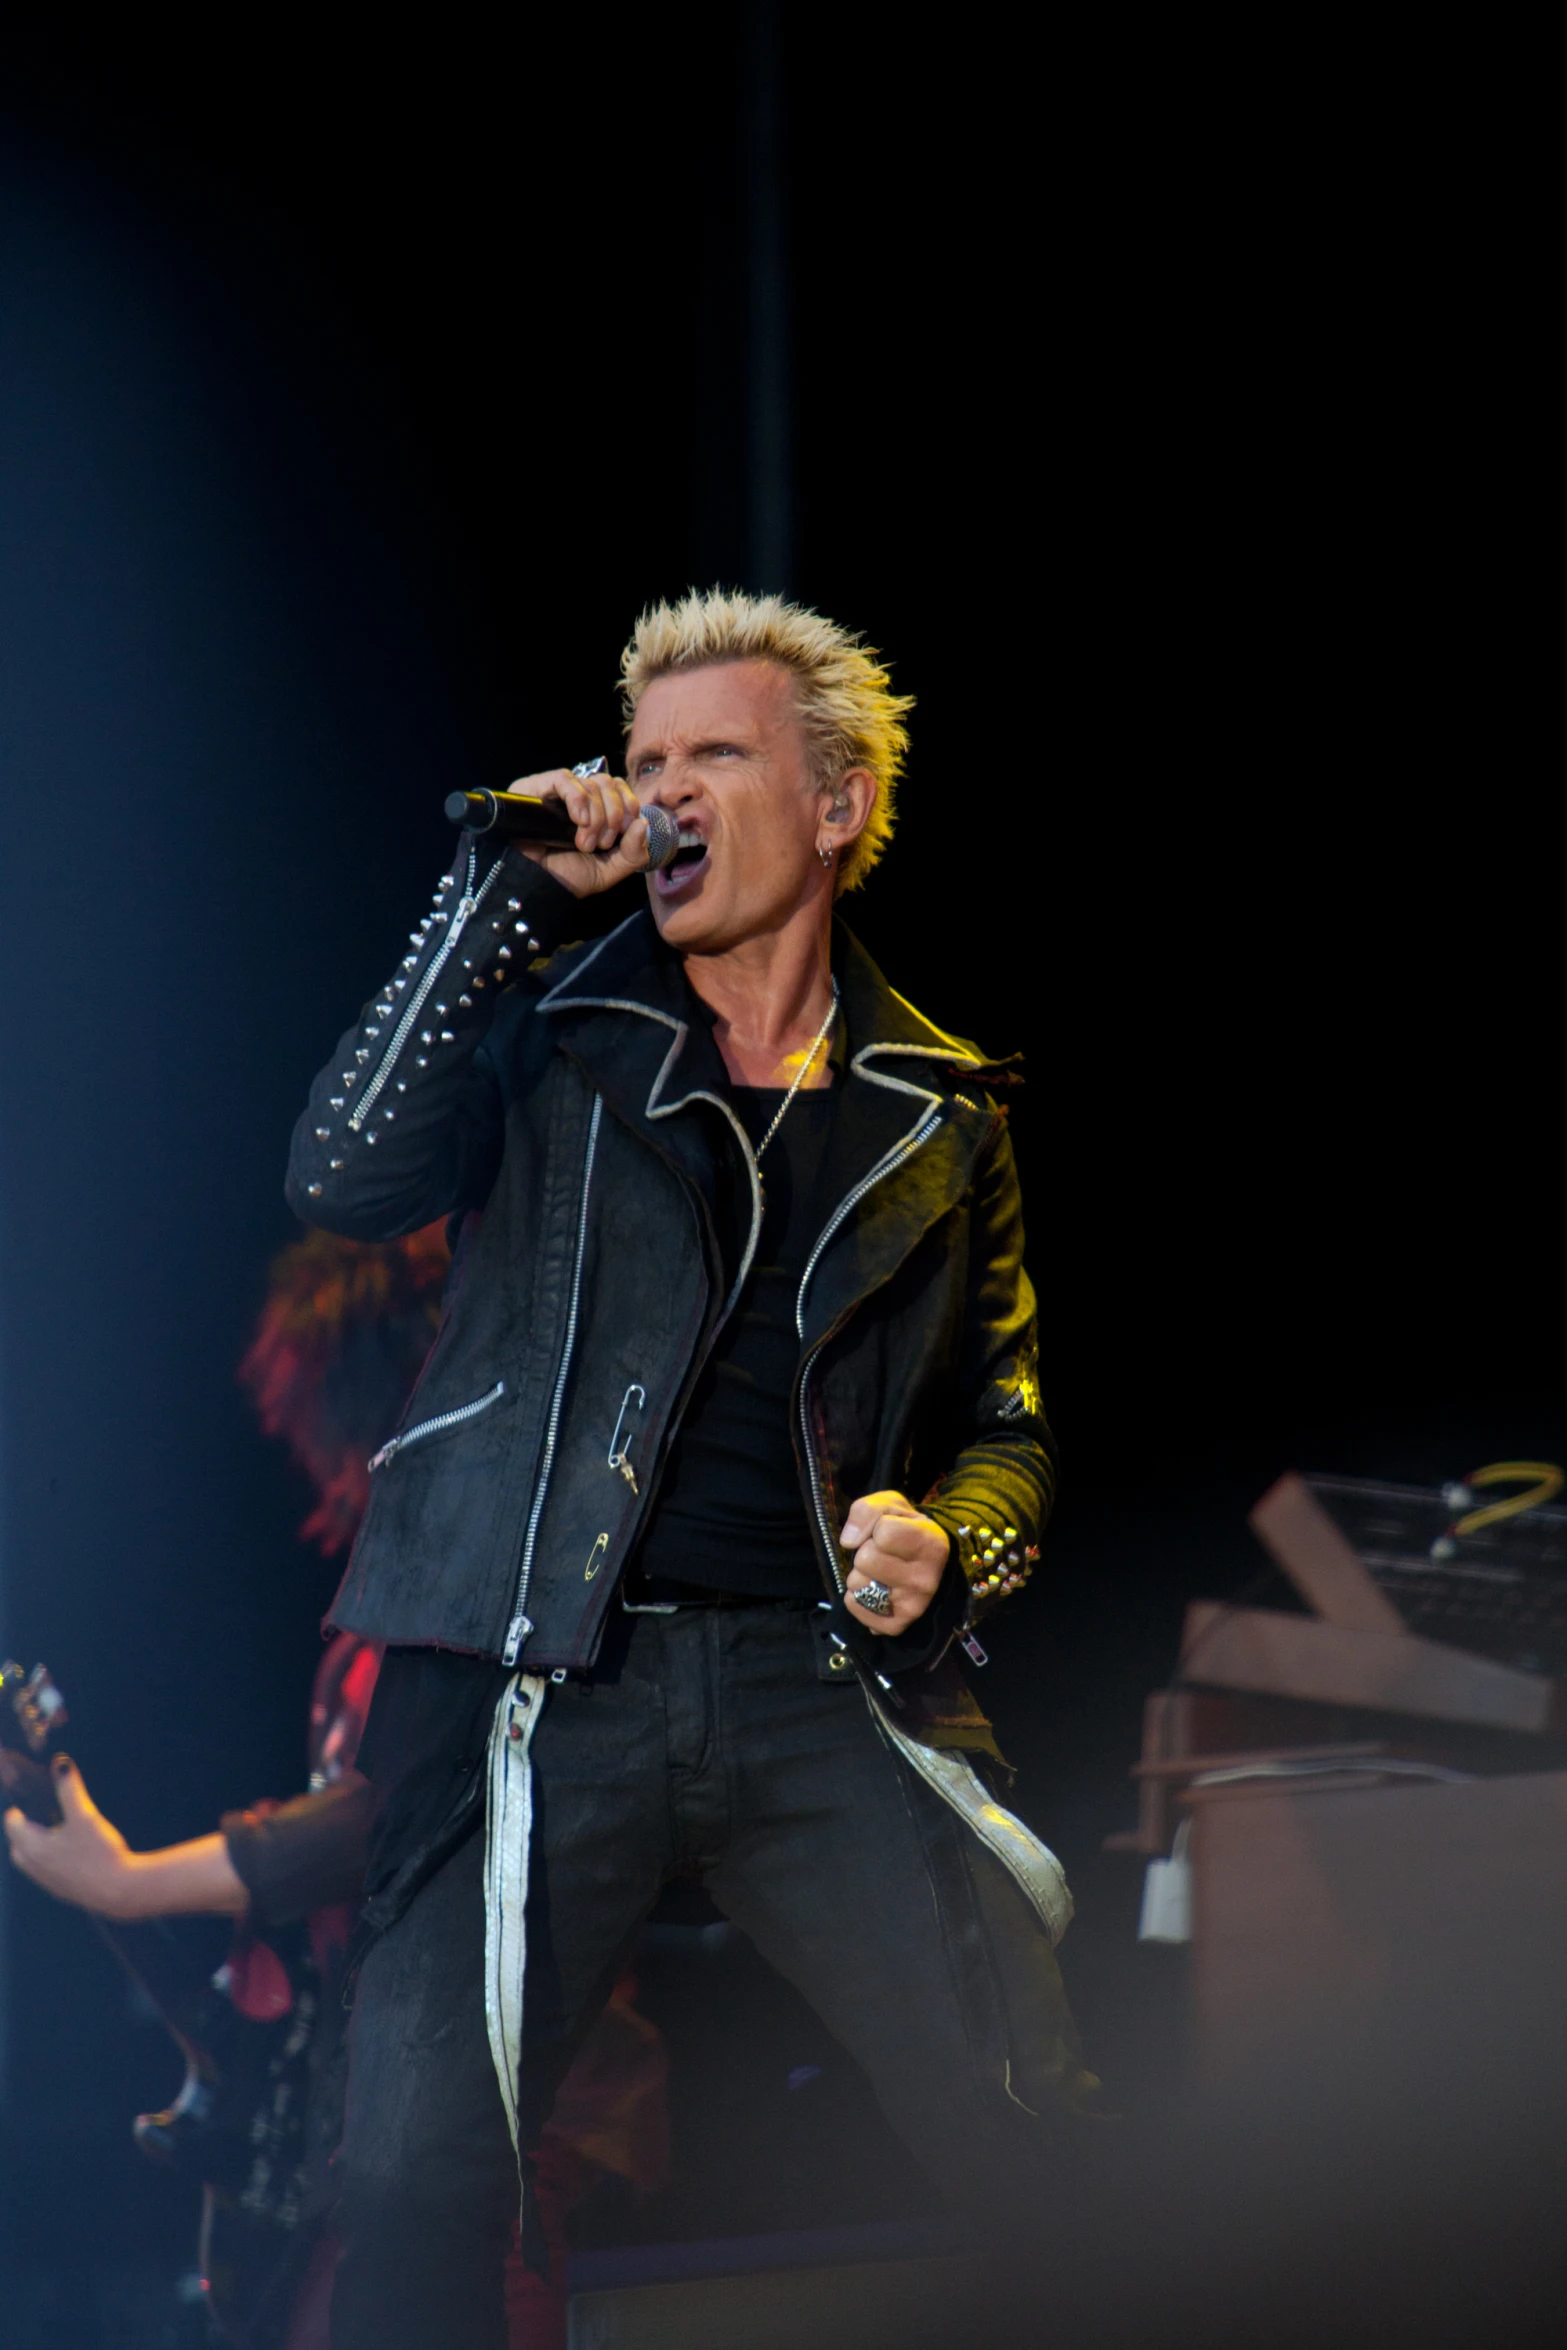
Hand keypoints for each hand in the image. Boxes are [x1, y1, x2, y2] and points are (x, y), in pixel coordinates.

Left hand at [3, 1758, 247, 1919]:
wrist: (119, 1891)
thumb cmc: (98, 1853)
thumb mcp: (85, 1815)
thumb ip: (70, 1788)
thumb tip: (60, 1762)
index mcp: (33, 1847)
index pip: (12, 1826)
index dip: (16, 1812)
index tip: (22, 1803)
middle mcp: (35, 1866)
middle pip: (18, 1847)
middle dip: (23, 1832)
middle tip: (36, 1818)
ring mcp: (48, 1881)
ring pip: (32, 1862)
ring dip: (36, 1847)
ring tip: (56, 1833)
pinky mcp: (62, 1890)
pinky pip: (47, 1872)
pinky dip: (51, 1860)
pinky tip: (72, 1853)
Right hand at [511, 766, 651, 899]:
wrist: (533, 884)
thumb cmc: (566, 877)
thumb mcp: (609, 870)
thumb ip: (634, 853)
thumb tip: (643, 823)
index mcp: (597, 810)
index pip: (621, 787)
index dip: (629, 805)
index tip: (623, 833)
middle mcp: (578, 797)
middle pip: (609, 783)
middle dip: (613, 815)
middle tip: (602, 843)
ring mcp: (557, 791)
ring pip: (590, 782)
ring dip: (596, 816)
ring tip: (584, 842)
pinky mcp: (535, 787)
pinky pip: (564, 778)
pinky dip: (578, 799)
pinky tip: (578, 820)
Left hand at [839, 1491, 949, 1635]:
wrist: (926, 1567)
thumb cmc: (906, 1531)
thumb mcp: (892, 1506)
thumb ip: (868, 1509)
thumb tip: (849, 1540)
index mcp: (932, 1545)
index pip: (884, 1532)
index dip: (877, 1527)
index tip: (887, 1532)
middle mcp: (926, 1579)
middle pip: (865, 1559)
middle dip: (865, 1552)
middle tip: (882, 1554)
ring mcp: (912, 1607)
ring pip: (857, 1583)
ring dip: (860, 1574)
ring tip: (878, 1572)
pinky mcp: (895, 1626)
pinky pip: (853, 1605)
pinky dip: (855, 1596)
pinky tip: (874, 1590)